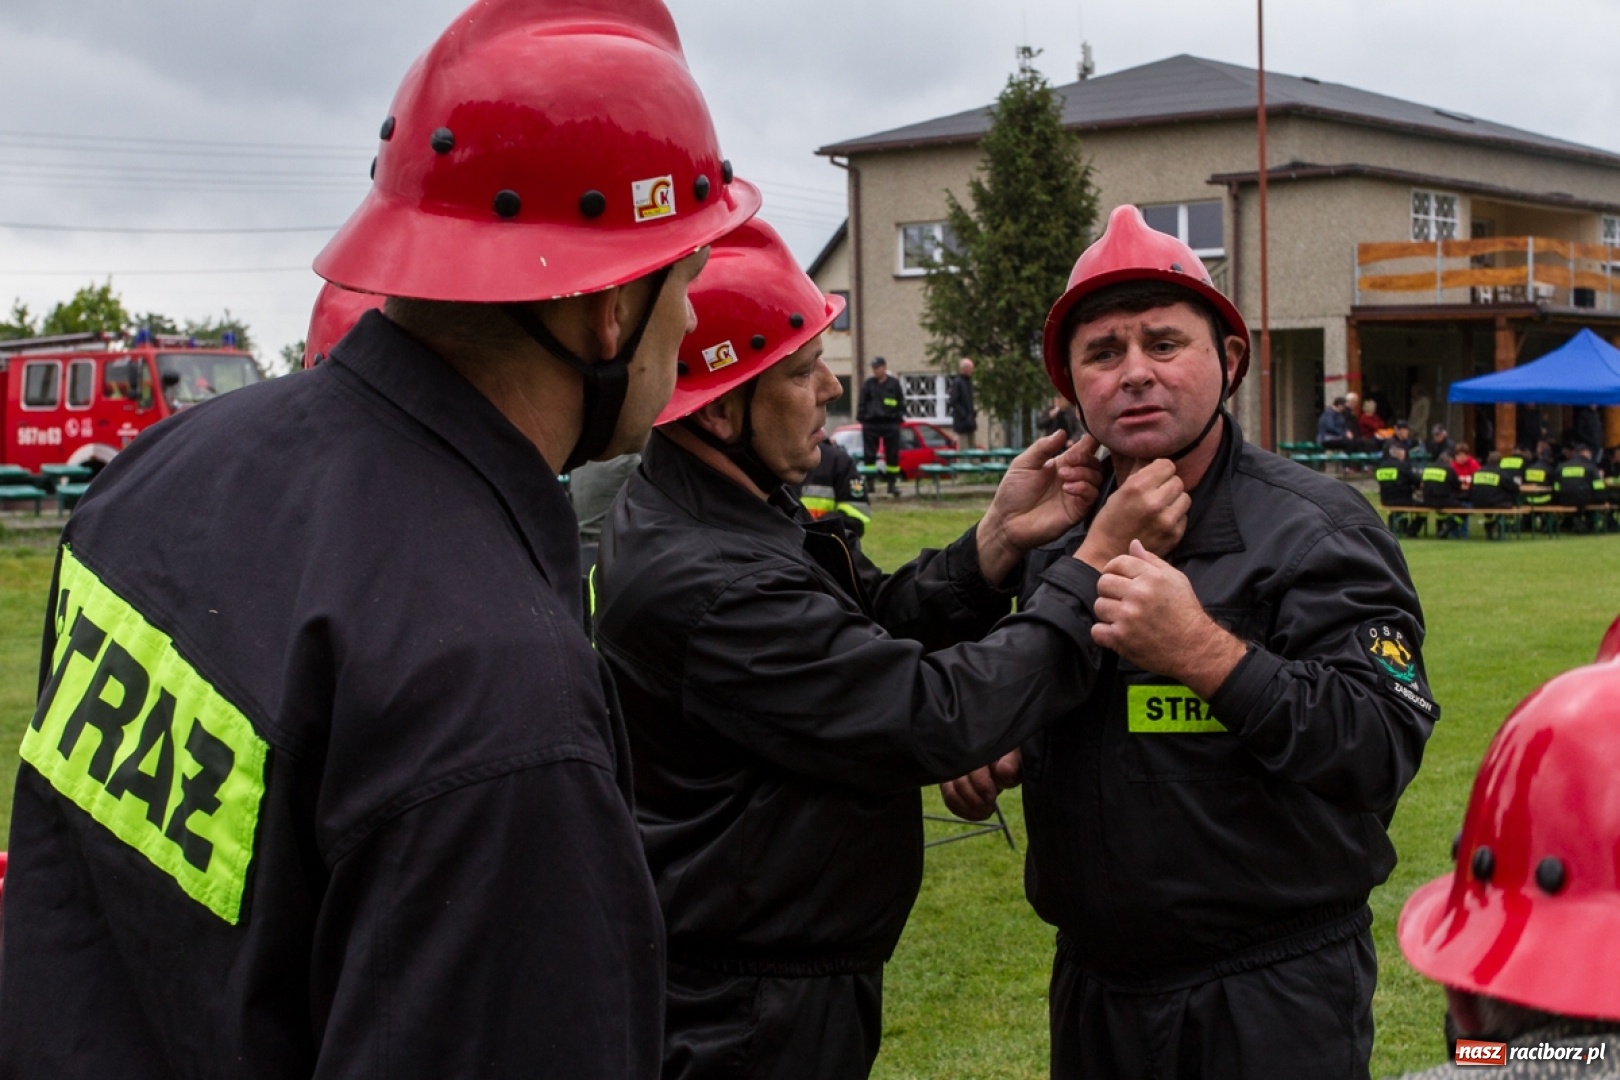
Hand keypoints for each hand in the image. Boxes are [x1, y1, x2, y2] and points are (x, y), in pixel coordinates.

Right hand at [940, 749, 1021, 820]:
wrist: (1000, 763)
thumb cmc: (1008, 760)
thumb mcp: (1015, 759)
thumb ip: (1011, 763)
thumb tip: (1004, 770)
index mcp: (975, 747)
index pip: (971, 769)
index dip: (982, 786)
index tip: (993, 797)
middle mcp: (958, 757)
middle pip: (959, 784)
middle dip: (977, 801)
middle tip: (991, 807)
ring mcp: (950, 771)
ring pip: (951, 795)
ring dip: (970, 809)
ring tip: (986, 812)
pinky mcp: (948, 784)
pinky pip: (950, 802)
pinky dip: (964, 812)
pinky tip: (978, 814)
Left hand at [976, 433, 1103, 582]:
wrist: (1006, 522)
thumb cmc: (1012, 493)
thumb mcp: (1023, 463)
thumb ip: (1042, 447)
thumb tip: (1062, 432)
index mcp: (1061, 464)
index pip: (1084, 449)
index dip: (1090, 441)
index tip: (1089, 436)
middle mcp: (1072, 478)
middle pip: (1094, 462)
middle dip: (1084, 458)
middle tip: (1068, 461)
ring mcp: (1075, 494)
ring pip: (1096, 477)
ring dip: (1083, 472)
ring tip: (1063, 476)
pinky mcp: (1077, 510)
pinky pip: (1091, 496)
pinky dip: (1084, 488)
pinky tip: (1068, 488)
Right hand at [1075, 458, 1188, 571]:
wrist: (1108, 555)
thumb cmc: (1109, 522)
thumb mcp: (1118, 493)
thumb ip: (1138, 474)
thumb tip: (1151, 457)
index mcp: (1137, 487)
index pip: (1167, 465)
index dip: (1161, 469)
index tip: (1155, 476)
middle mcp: (1154, 502)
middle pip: (1178, 481)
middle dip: (1168, 485)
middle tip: (1157, 493)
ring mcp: (1167, 520)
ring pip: (1185, 497)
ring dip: (1175, 500)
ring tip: (1161, 507)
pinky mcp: (1174, 534)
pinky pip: (1184, 516)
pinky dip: (1175, 517)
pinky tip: (1161, 522)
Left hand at [1091, 541, 1246, 697]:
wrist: (1195, 647)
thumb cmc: (1185, 611)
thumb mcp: (1176, 579)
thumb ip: (1152, 561)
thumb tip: (1133, 543)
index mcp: (1152, 577)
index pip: (1118, 563)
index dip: (1115, 570)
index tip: (1119, 580)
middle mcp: (1139, 594)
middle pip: (1103, 583)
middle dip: (1110, 591)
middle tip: (1121, 601)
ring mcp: (1128, 617)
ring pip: (1099, 606)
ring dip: (1108, 613)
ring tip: (1123, 618)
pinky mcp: (1121, 638)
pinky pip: (1096, 630)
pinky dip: (1105, 634)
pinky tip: (1119, 633)